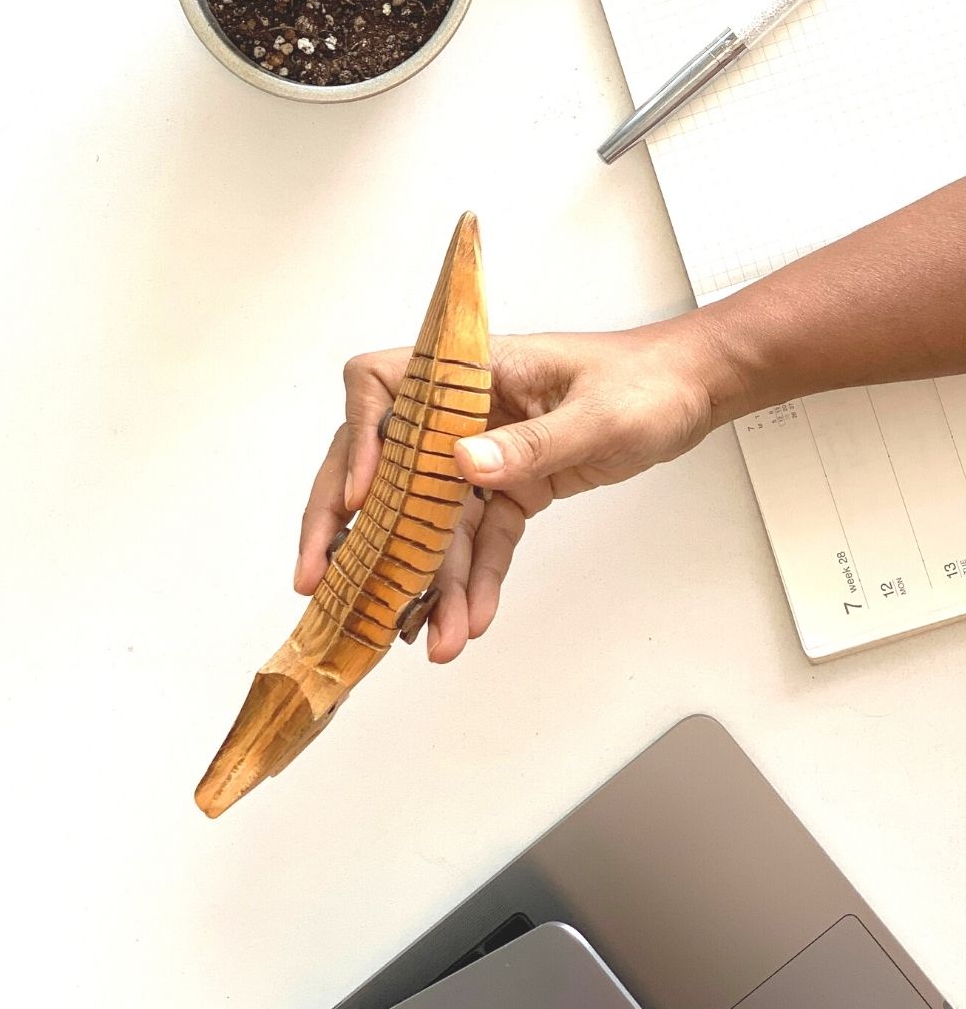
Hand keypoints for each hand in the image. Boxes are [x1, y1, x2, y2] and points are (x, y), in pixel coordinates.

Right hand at [295, 320, 724, 662]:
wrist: (691, 395)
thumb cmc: (648, 382)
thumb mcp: (598, 416)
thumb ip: (533, 444)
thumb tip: (462, 464)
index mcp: (471, 371)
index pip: (382, 386)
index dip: (358, 439)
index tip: (357, 497)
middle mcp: (462, 411)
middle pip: (386, 466)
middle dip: (351, 529)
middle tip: (318, 582)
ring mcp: (482, 452)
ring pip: (433, 519)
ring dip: (426, 580)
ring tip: (425, 636)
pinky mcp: (507, 488)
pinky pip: (479, 540)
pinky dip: (474, 581)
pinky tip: (467, 620)